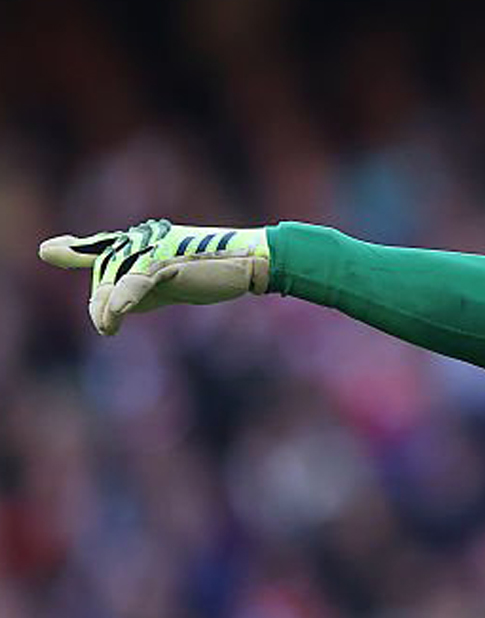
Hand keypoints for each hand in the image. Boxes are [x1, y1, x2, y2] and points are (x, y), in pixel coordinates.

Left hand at [38, 219, 269, 334]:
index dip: (76, 250)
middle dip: (101, 299)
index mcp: (144, 243)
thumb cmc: (213, 273)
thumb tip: (111, 314)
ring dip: (106, 307)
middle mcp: (144, 240)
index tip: (51, 251)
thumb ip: (136, 294)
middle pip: (106, 269)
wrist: (251, 263)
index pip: (103, 247)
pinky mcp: (168, 262)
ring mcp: (155, 249)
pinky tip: (115, 318)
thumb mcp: (169, 284)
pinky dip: (125, 300)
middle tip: (106, 326)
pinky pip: (137, 282)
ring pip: (115, 278)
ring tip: (107, 328)